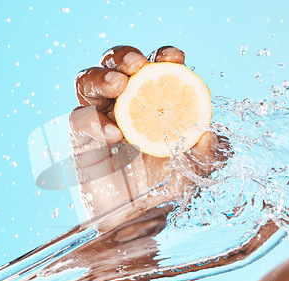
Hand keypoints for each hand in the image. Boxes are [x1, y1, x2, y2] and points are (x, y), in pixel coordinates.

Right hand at [69, 46, 221, 221]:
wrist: (136, 217)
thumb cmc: (163, 186)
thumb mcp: (194, 171)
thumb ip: (208, 155)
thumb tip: (210, 135)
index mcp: (152, 100)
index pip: (154, 67)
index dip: (163, 56)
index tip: (176, 58)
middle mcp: (123, 103)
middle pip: (115, 63)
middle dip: (124, 56)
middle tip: (138, 66)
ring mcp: (98, 118)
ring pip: (87, 81)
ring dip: (101, 77)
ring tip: (119, 86)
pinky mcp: (80, 139)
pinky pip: (78, 120)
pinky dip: (93, 121)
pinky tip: (114, 135)